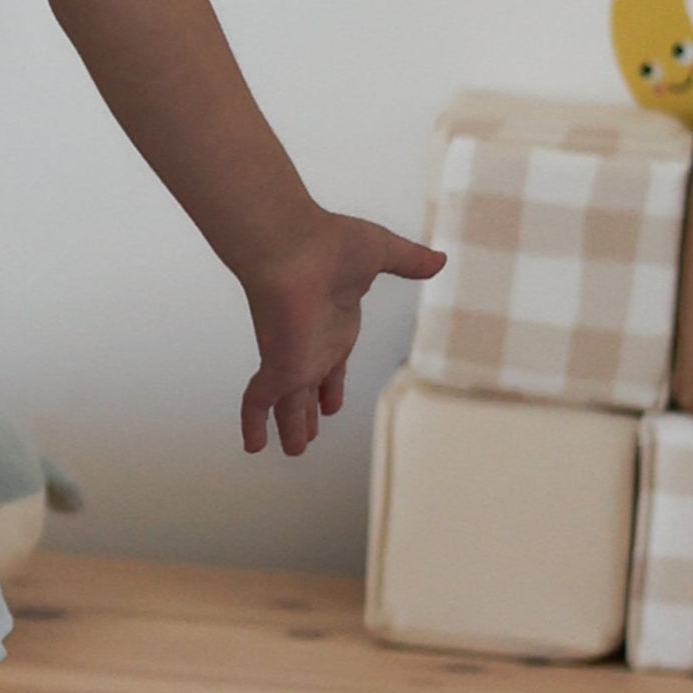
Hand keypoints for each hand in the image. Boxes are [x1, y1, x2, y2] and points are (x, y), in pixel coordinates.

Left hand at [239, 211, 444, 454]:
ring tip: (295, 449)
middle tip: (307, 433)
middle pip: (310, 388)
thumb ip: (408, 262)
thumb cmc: (331, 243)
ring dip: (292, 427)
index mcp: (335, 324)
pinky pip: (260, 403)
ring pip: (289, 404)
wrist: (293, 244)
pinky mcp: (277, 366)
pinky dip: (255, 424)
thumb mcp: (382, 253)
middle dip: (308, 411)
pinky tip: (253, 446)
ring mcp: (293, 358)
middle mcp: (312, 346)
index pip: (332, 363)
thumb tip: (439, 260)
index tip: (329, 402)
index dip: (330, 383)